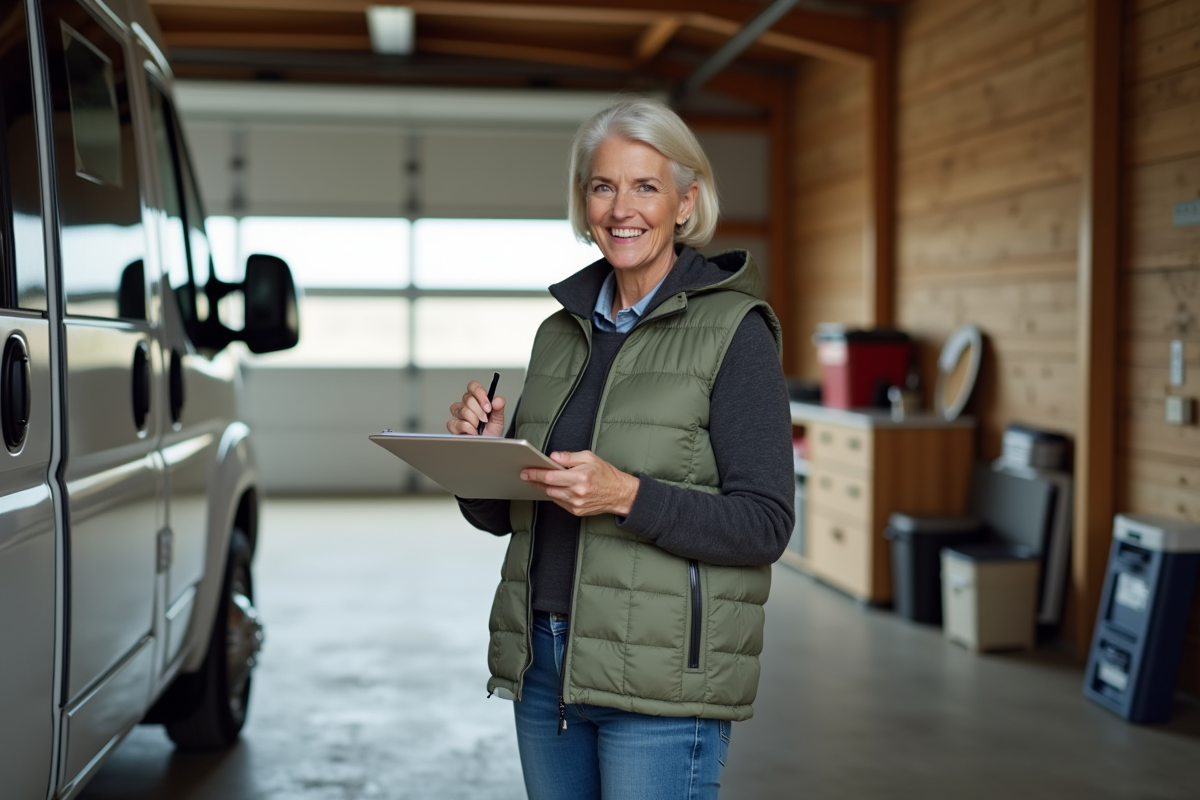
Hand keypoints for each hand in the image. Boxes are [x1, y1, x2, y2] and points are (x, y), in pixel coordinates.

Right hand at [447, 381, 505, 435]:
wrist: (487, 448)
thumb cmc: (491, 435)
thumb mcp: (498, 420)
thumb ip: (499, 408)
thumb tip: (498, 400)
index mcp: (477, 400)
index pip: (473, 387)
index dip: (479, 393)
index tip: (488, 406)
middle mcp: (466, 406)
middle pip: (467, 398)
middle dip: (479, 411)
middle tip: (485, 419)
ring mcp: (458, 416)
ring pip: (462, 410)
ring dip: (473, 420)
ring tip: (479, 427)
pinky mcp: (453, 426)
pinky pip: (456, 422)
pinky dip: (467, 429)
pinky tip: (472, 432)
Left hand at [520, 450, 639, 516]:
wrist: (620, 493)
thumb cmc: (605, 474)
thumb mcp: (589, 458)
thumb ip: (569, 457)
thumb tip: (553, 457)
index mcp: (580, 477)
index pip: (550, 476)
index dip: (535, 473)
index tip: (526, 471)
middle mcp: (577, 492)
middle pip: (548, 487)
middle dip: (536, 480)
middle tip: (526, 474)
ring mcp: (576, 504)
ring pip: (552, 495)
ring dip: (543, 488)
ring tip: (537, 480)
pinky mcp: (577, 511)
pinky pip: (559, 502)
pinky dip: (554, 494)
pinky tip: (552, 488)